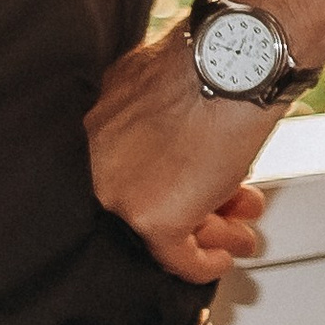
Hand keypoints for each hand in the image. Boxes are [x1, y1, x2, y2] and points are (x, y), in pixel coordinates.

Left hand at [85, 31, 272, 283]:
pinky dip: (204, 264)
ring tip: (235, 235)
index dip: (161, 186)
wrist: (233, 62)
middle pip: (141, 205)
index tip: (184, 194)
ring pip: (163, 231)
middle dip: (189, 211)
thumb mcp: (152, 83)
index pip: (120, 177)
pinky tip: (220, 259)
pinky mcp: (153, 219)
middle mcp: (94, 166)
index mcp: (88, 129)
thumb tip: (163, 133)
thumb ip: (140, 116)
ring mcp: (119, 195)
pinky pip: (179, 258)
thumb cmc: (207, 60)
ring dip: (207, 234)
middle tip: (216, 217)